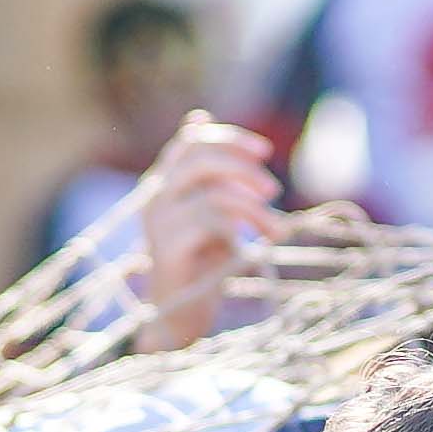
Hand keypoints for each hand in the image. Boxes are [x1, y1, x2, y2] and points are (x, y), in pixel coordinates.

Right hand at [132, 113, 278, 345]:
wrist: (180, 316)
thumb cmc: (200, 261)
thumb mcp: (210, 208)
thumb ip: (208, 170)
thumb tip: (198, 115)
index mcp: (163, 183)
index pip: (191, 141)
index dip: (228, 140)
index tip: (265, 152)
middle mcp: (155, 198)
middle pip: (200, 158)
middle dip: (243, 169)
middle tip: (273, 190)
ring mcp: (158, 223)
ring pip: (213, 192)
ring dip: (254, 209)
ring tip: (278, 230)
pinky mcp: (167, 249)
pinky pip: (211, 221)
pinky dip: (242, 229)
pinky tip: (256, 247)